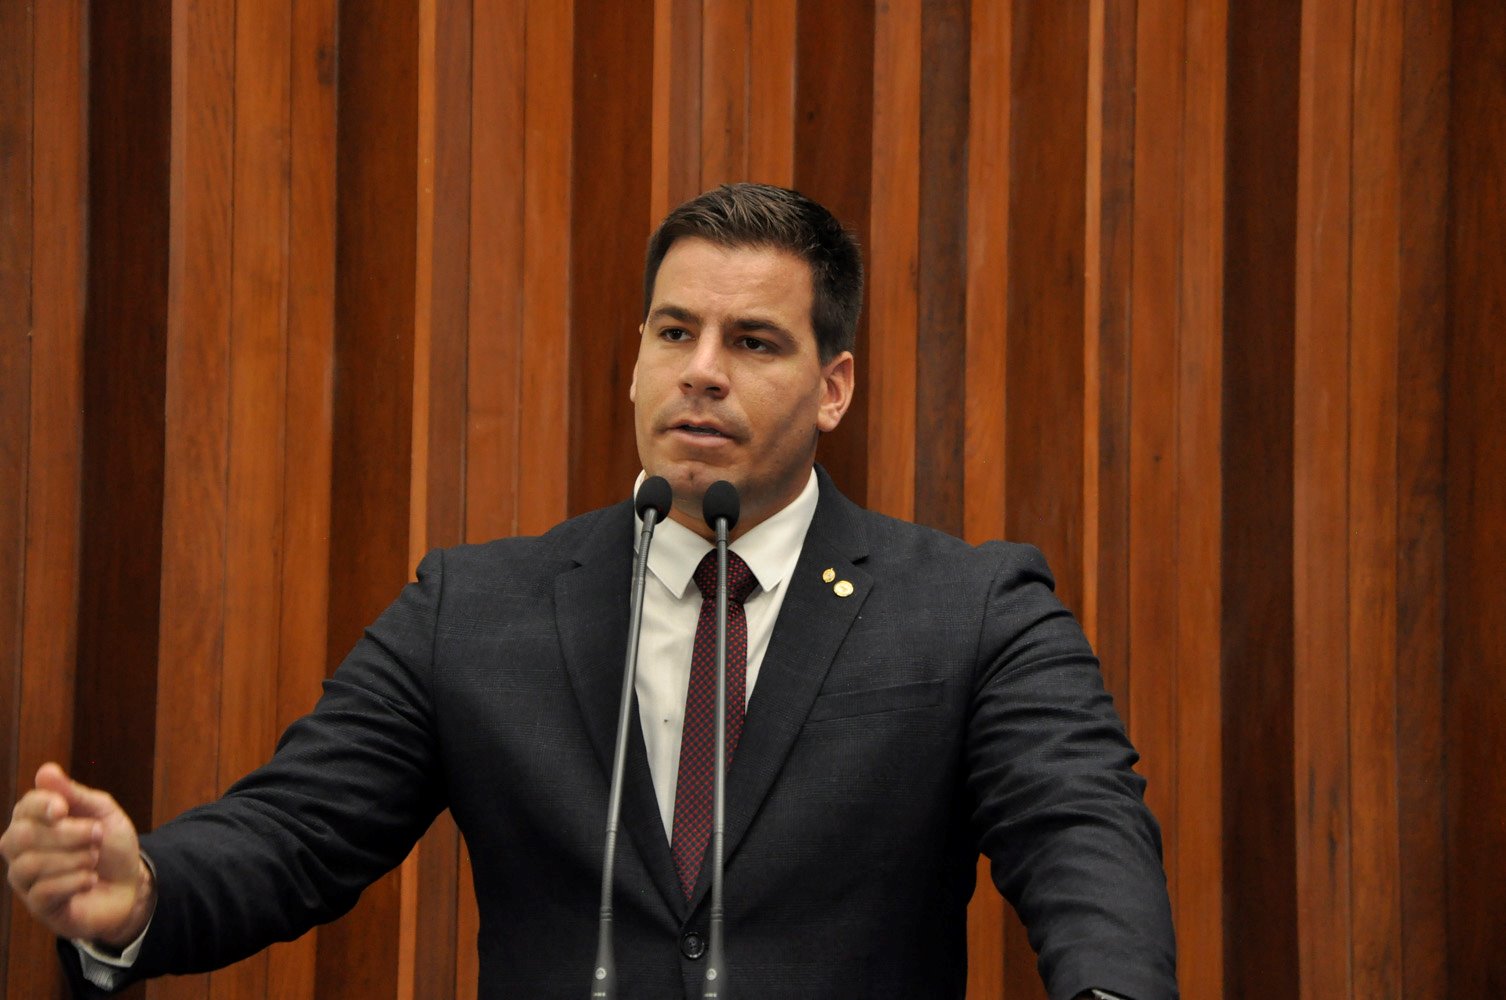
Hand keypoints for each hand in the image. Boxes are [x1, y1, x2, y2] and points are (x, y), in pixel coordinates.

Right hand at [1, 763, 154, 947]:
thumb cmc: (111, 846)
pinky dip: (74, 881)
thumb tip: (45, 771)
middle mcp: (23, 851)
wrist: (131, 885)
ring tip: (94, 858)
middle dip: (65, 834)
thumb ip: (75, 794)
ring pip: (29, 865)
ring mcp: (27, 880)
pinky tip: (90, 879)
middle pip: (21, 837)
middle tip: (97, 834)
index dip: (40, 805)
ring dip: (73, 858)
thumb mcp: (103, 813)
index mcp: (37, 822)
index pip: (23, 808)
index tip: (64, 809)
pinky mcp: (39, 907)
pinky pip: (42, 892)